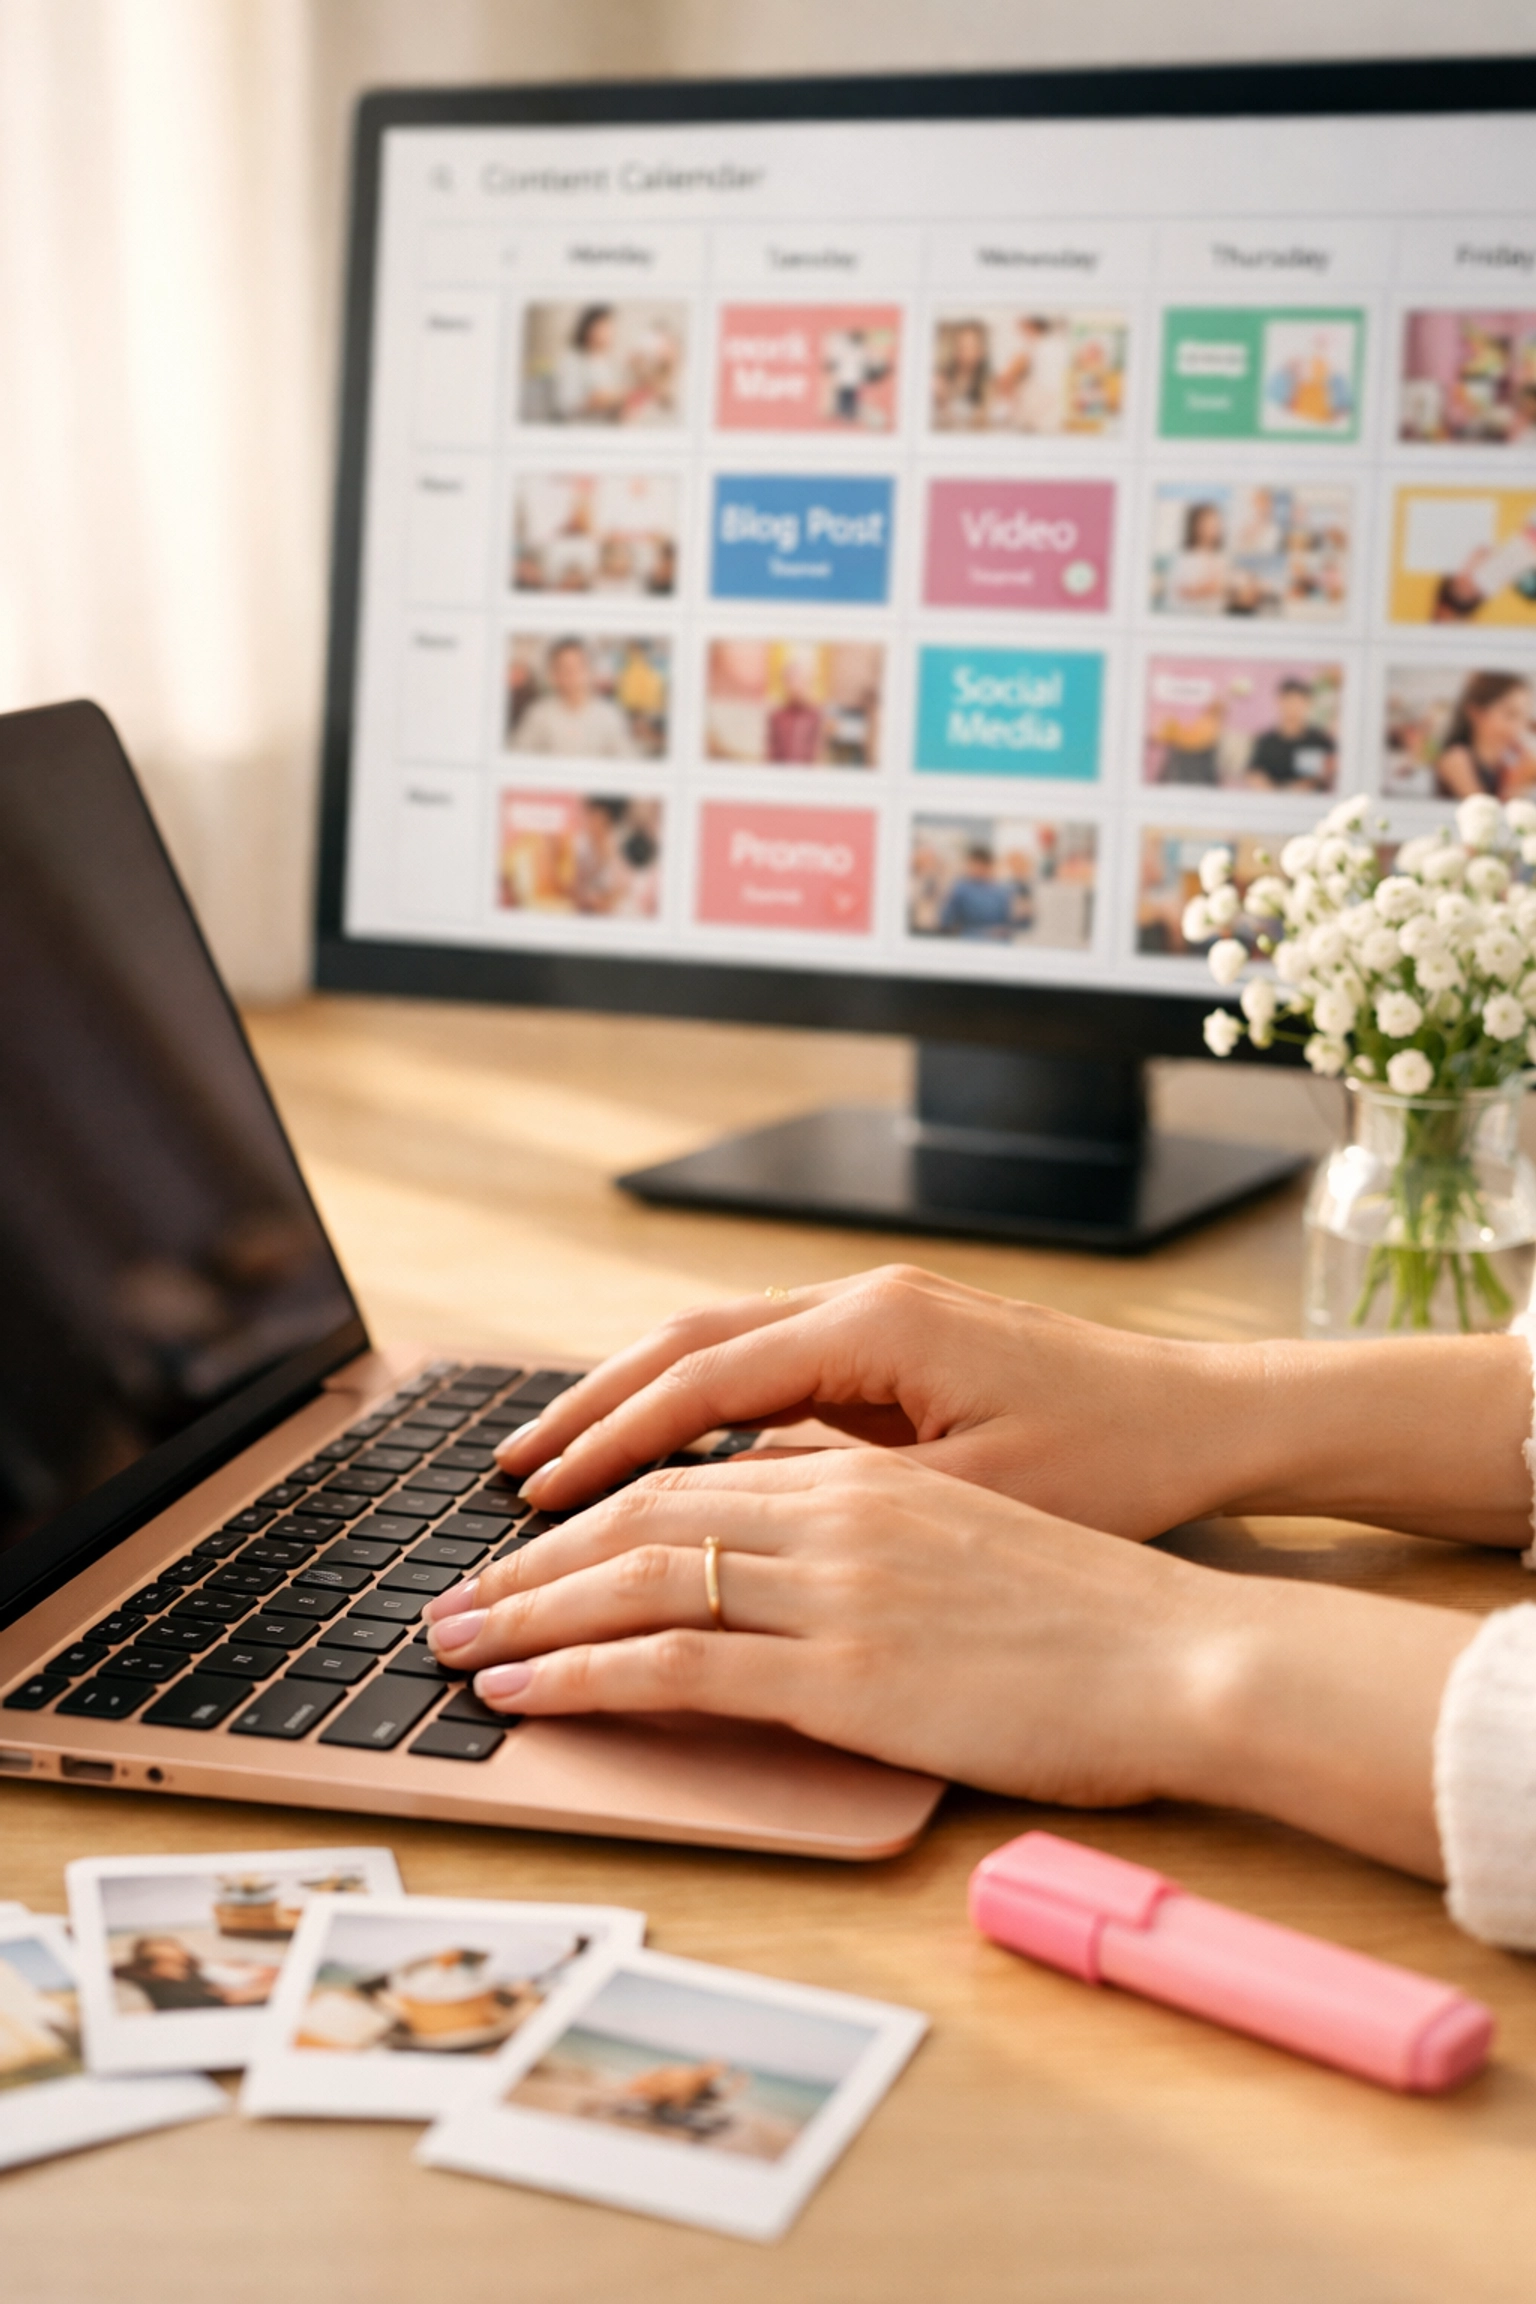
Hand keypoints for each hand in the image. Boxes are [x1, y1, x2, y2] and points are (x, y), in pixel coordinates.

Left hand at [427, 1450, 1211, 1803]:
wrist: (1185, 1654)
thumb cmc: (1094, 1611)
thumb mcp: (970, 1536)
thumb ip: (871, 1534)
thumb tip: (790, 1556)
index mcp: (862, 1475)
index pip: (691, 1474)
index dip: (596, 1503)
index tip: (530, 1537)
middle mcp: (832, 1513)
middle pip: (641, 1515)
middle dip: (532, 1556)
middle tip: (454, 1592)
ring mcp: (832, 1589)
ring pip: (637, 1579)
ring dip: (527, 1612)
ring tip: (452, 1641)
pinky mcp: (841, 1673)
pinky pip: (675, 1666)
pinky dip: (580, 1675)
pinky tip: (523, 1690)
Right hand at [495, 1265, 1248, 1541]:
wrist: (1211, 1418)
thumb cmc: (1118, 1463)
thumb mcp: (981, 1496)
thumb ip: (848, 1496)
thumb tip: (726, 1505)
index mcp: (880, 1328)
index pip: (704, 1376)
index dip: (613, 1438)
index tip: (539, 1492)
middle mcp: (866, 1303)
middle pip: (689, 1341)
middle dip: (593, 1406)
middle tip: (511, 1472)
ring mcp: (879, 1318)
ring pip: (720, 1345)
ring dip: (636, 1401)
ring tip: (558, 1463)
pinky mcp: (895, 1349)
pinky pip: (767, 1368)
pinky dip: (698, 1408)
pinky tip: (664, 1457)